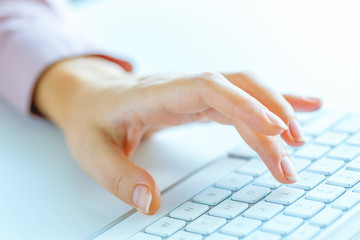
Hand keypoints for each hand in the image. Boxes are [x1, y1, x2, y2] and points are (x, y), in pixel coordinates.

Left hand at [34, 57, 321, 214]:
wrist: (93, 99)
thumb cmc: (94, 121)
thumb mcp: (93, 152)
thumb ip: (119, 177)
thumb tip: (150, 203)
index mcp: (154, 94)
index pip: (208, 88)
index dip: (243, 104)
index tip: (273, 130)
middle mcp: (181, 87)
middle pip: (236, 89)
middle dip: (269, 118)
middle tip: (290, 158)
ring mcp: (194, 91)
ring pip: (245, 91)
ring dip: (275, 112)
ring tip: (299, 143)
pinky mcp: (202, 100)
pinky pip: (241, 97)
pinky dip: (270, 103)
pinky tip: (298, 108)